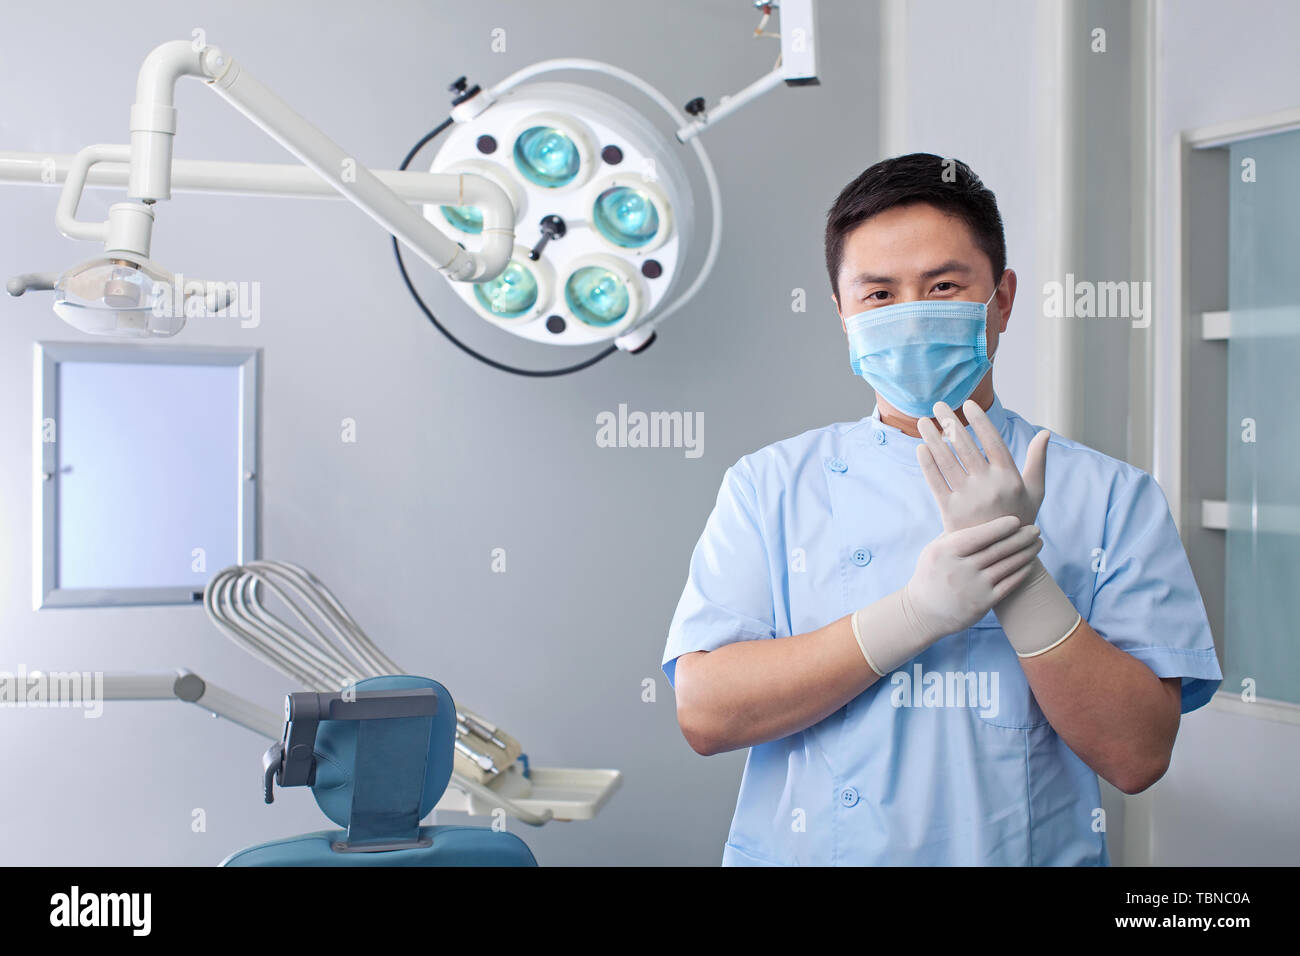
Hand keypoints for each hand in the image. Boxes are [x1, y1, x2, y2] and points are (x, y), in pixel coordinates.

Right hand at [903, 515, 1043, 640]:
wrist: (923, 612)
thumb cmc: (931, 574)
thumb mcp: (934, 550)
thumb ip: (954, 534)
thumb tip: (979, 512)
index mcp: (946, 551)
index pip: (979, 535)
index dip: (1001, 527)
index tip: (1017, 520)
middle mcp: (959, 569)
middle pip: (998, 549)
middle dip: (1021, 538)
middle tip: (1036, 529)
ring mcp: (972, 588)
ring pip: (1007, 566)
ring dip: (1026, 553)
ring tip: (1038, 544)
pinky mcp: (982, 604)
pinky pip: (1008, 584)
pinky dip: (1022, 572)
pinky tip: (1030, 563)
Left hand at [916, 399, 1049, 532]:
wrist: (999, 556)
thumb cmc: (1019, 518)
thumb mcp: (1036, 491)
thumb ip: (1038, 461)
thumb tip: (1045, 433)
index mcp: (1010, 478)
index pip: (993, 441)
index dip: (980, 420)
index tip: (968, 404)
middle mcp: (988, 486)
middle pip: (965, 447)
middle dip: (950, 423)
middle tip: (938, 405)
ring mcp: (968, 500)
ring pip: (947, 462)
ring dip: (933, 438)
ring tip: (922, 422)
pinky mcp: (950, 512)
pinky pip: (936, 483)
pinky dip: (927, 465)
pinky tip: (921, 448)